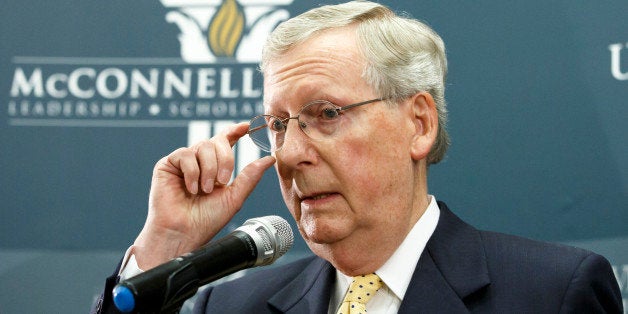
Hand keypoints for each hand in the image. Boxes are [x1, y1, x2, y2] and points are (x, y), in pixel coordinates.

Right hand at [132, 122, 275, 269]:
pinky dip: (192, 172)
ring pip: (202, 146)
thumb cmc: (206, 220)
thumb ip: (250, 176)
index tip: (246, 127)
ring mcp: (183, 163)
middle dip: (224, 159)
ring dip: (208, 169)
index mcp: (216, 168)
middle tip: (223, 181)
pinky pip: (185, 154)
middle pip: (216, 141)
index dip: (235, 131)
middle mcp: (199, 162)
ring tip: (204, 190)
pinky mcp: (167, 165)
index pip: (225, 141)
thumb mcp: (234, 197)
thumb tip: (269, 158)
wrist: (183, 233)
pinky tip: (191, 189)